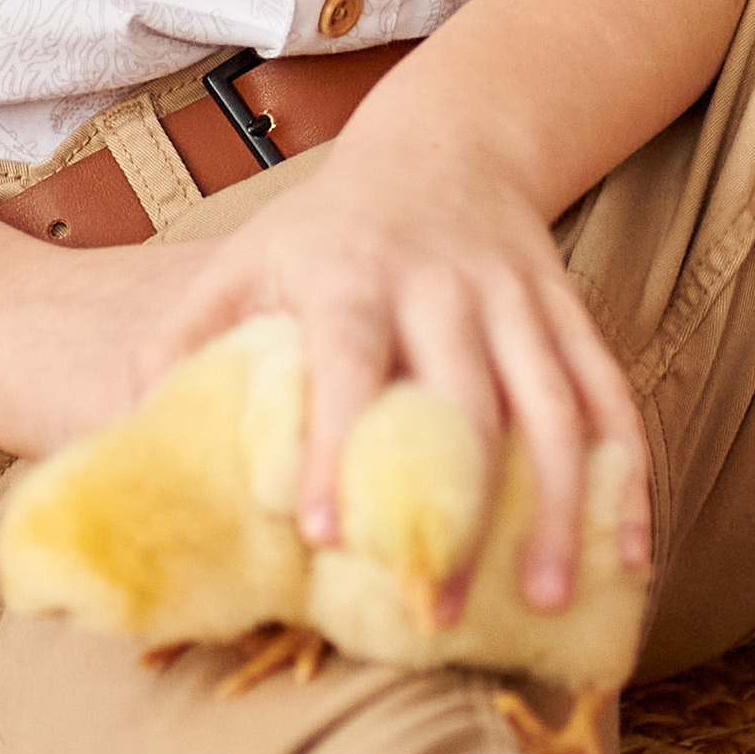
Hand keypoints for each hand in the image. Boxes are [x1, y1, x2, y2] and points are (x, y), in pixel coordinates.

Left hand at [0, 119, 649, 616]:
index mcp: (350, 274)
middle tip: (433, 610)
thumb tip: (128, 426)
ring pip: (552, 406)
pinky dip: (625, 476)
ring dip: (556, 508)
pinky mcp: (570, 313)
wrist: (444, 143)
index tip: (322, 532)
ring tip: (544, 602)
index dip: (336, 439)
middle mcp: (441, 285)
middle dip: (453, 509)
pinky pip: (609, 395)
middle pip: (463, 400)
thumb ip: (187, 335)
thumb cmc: (327, 226)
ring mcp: (516, 299)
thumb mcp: (247, 255)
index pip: (344, 358)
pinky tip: (626, 553)